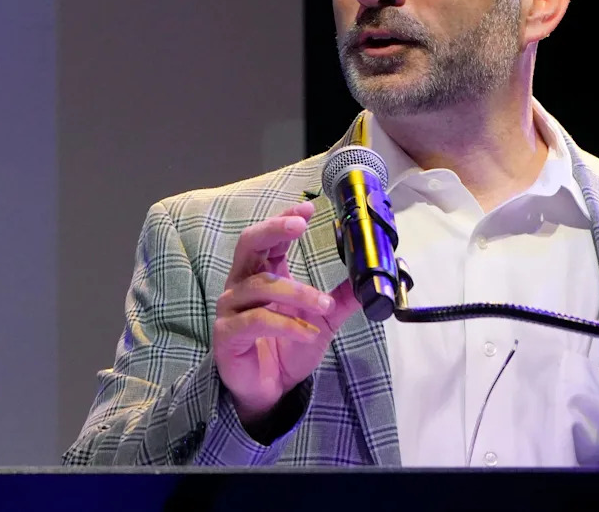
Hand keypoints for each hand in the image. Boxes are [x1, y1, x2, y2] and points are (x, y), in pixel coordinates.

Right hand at [213, 201, 359, 431]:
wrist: (269, 390)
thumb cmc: (288, 348)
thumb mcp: (323, 319)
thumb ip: (343, 298)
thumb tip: (372, 277)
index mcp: (263, 273)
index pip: (269, 237)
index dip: (284, 219)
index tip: (308, 208)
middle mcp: (242, 284)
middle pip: (249, 243)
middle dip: (274, 230)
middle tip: (299, 225)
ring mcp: (231, 309)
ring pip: (261, 285)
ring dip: (298, 292)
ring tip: (324, 304)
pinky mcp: (227, 334)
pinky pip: (257, 320)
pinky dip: (287, 324)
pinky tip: (308, 332)